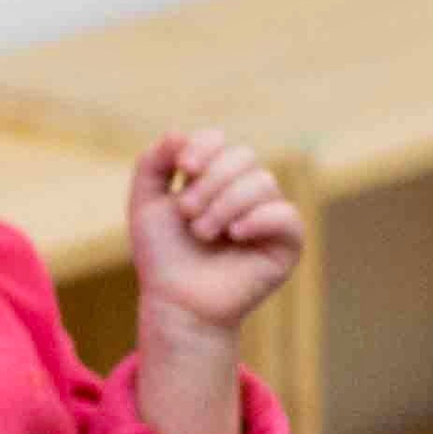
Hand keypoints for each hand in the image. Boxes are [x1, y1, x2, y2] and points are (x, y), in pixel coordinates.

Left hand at [128, 129, 304, 335]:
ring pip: (262, 182)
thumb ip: (153, 164)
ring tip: (202, 233)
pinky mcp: (287, 242)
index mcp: (214, 178)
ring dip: (224, 205)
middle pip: (243, 156)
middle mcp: (245, 191)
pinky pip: (286, 214)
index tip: (184, 169)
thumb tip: (180, 132)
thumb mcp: (145, 205)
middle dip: (210, 182)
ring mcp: (268, 214)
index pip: (219, 140)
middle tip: (187, 214)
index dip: (204, 147)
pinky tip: (234, 235)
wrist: (176, 301)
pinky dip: (258, 219)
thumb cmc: (162, 255)